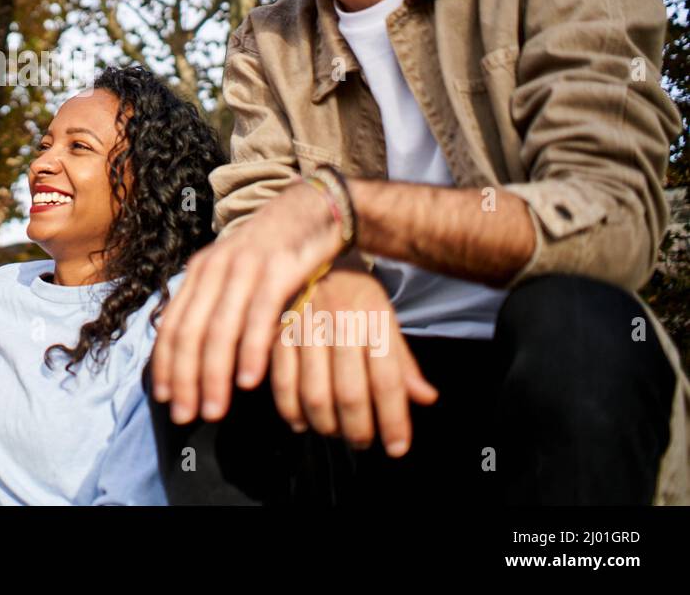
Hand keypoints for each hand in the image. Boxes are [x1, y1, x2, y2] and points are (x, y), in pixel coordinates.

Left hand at [151, 180, 345, 423]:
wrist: (313, 209)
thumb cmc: (274, 252)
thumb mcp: (234, 274)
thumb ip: (215, 305)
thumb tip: (194, 355)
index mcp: (200, 271)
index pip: (172, 324)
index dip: (165, 364)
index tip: (165, 398)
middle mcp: (215, 268)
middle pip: (190, 332)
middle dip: (184, 379)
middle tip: (185, 417)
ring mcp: (245, 268)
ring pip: (218, 329)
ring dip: (213, 375)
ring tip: (213, 411)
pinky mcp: (277, 269)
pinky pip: (259, 317)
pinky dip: (251, 351)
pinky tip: (249, 381)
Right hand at [270, 269, 436, 456]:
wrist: (310, 252)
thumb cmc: (353, 293)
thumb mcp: (384, 316)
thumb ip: (402, 360)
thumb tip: (426, 398)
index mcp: (371, 318)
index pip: (388, 380)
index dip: (394, 420)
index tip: (397, 448)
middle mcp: (338, 322)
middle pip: (350, 393)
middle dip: (359, 429)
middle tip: (363, 443)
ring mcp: (302, 327)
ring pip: (314, 394)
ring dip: (327, 425)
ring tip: (335, 432)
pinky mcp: (274, 332)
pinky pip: (280, 382)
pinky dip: (290, 410)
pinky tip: (302, 421)